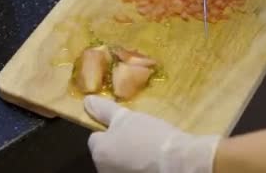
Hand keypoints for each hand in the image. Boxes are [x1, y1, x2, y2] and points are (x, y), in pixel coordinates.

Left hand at [84, 95, 220, 172]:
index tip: (126, 128)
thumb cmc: (150, 136)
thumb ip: (105, 110)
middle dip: (118, 148)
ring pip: (119, 166)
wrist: (178, 162)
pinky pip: (132, 171)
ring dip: (128, 160)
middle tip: (139, 138)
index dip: (110, 131)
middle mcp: (103, 170)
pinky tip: (152, 164)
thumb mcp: (127, 117)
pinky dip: (139, 169)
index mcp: (99, 152)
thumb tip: (87, 101)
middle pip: (106, 155)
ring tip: (148, 151)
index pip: (95, 138)